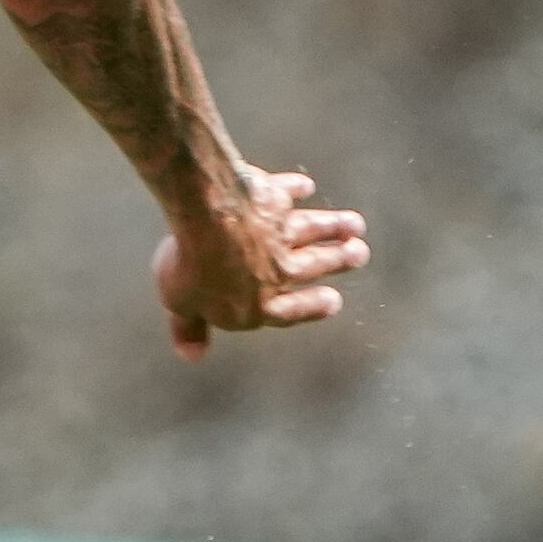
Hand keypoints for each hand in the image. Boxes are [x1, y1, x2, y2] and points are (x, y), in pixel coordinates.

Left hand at [152, 167, 369, 357]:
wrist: (207, 217)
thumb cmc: (191, 265)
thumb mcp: (182, 305)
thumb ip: (190, 329)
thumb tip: (194, 355)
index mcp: (260, 303)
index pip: (292, 310)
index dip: (314, 307)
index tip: (335, 301)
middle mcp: (278, 268)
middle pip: (315, 265)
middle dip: (339, 260)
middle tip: (360, 253)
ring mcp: (279, 232)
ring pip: (312, 229)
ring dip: (334, 226)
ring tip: (356, 224)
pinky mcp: (273, 197)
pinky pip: (286, 193)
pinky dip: (296, 189)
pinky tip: (305, 186)